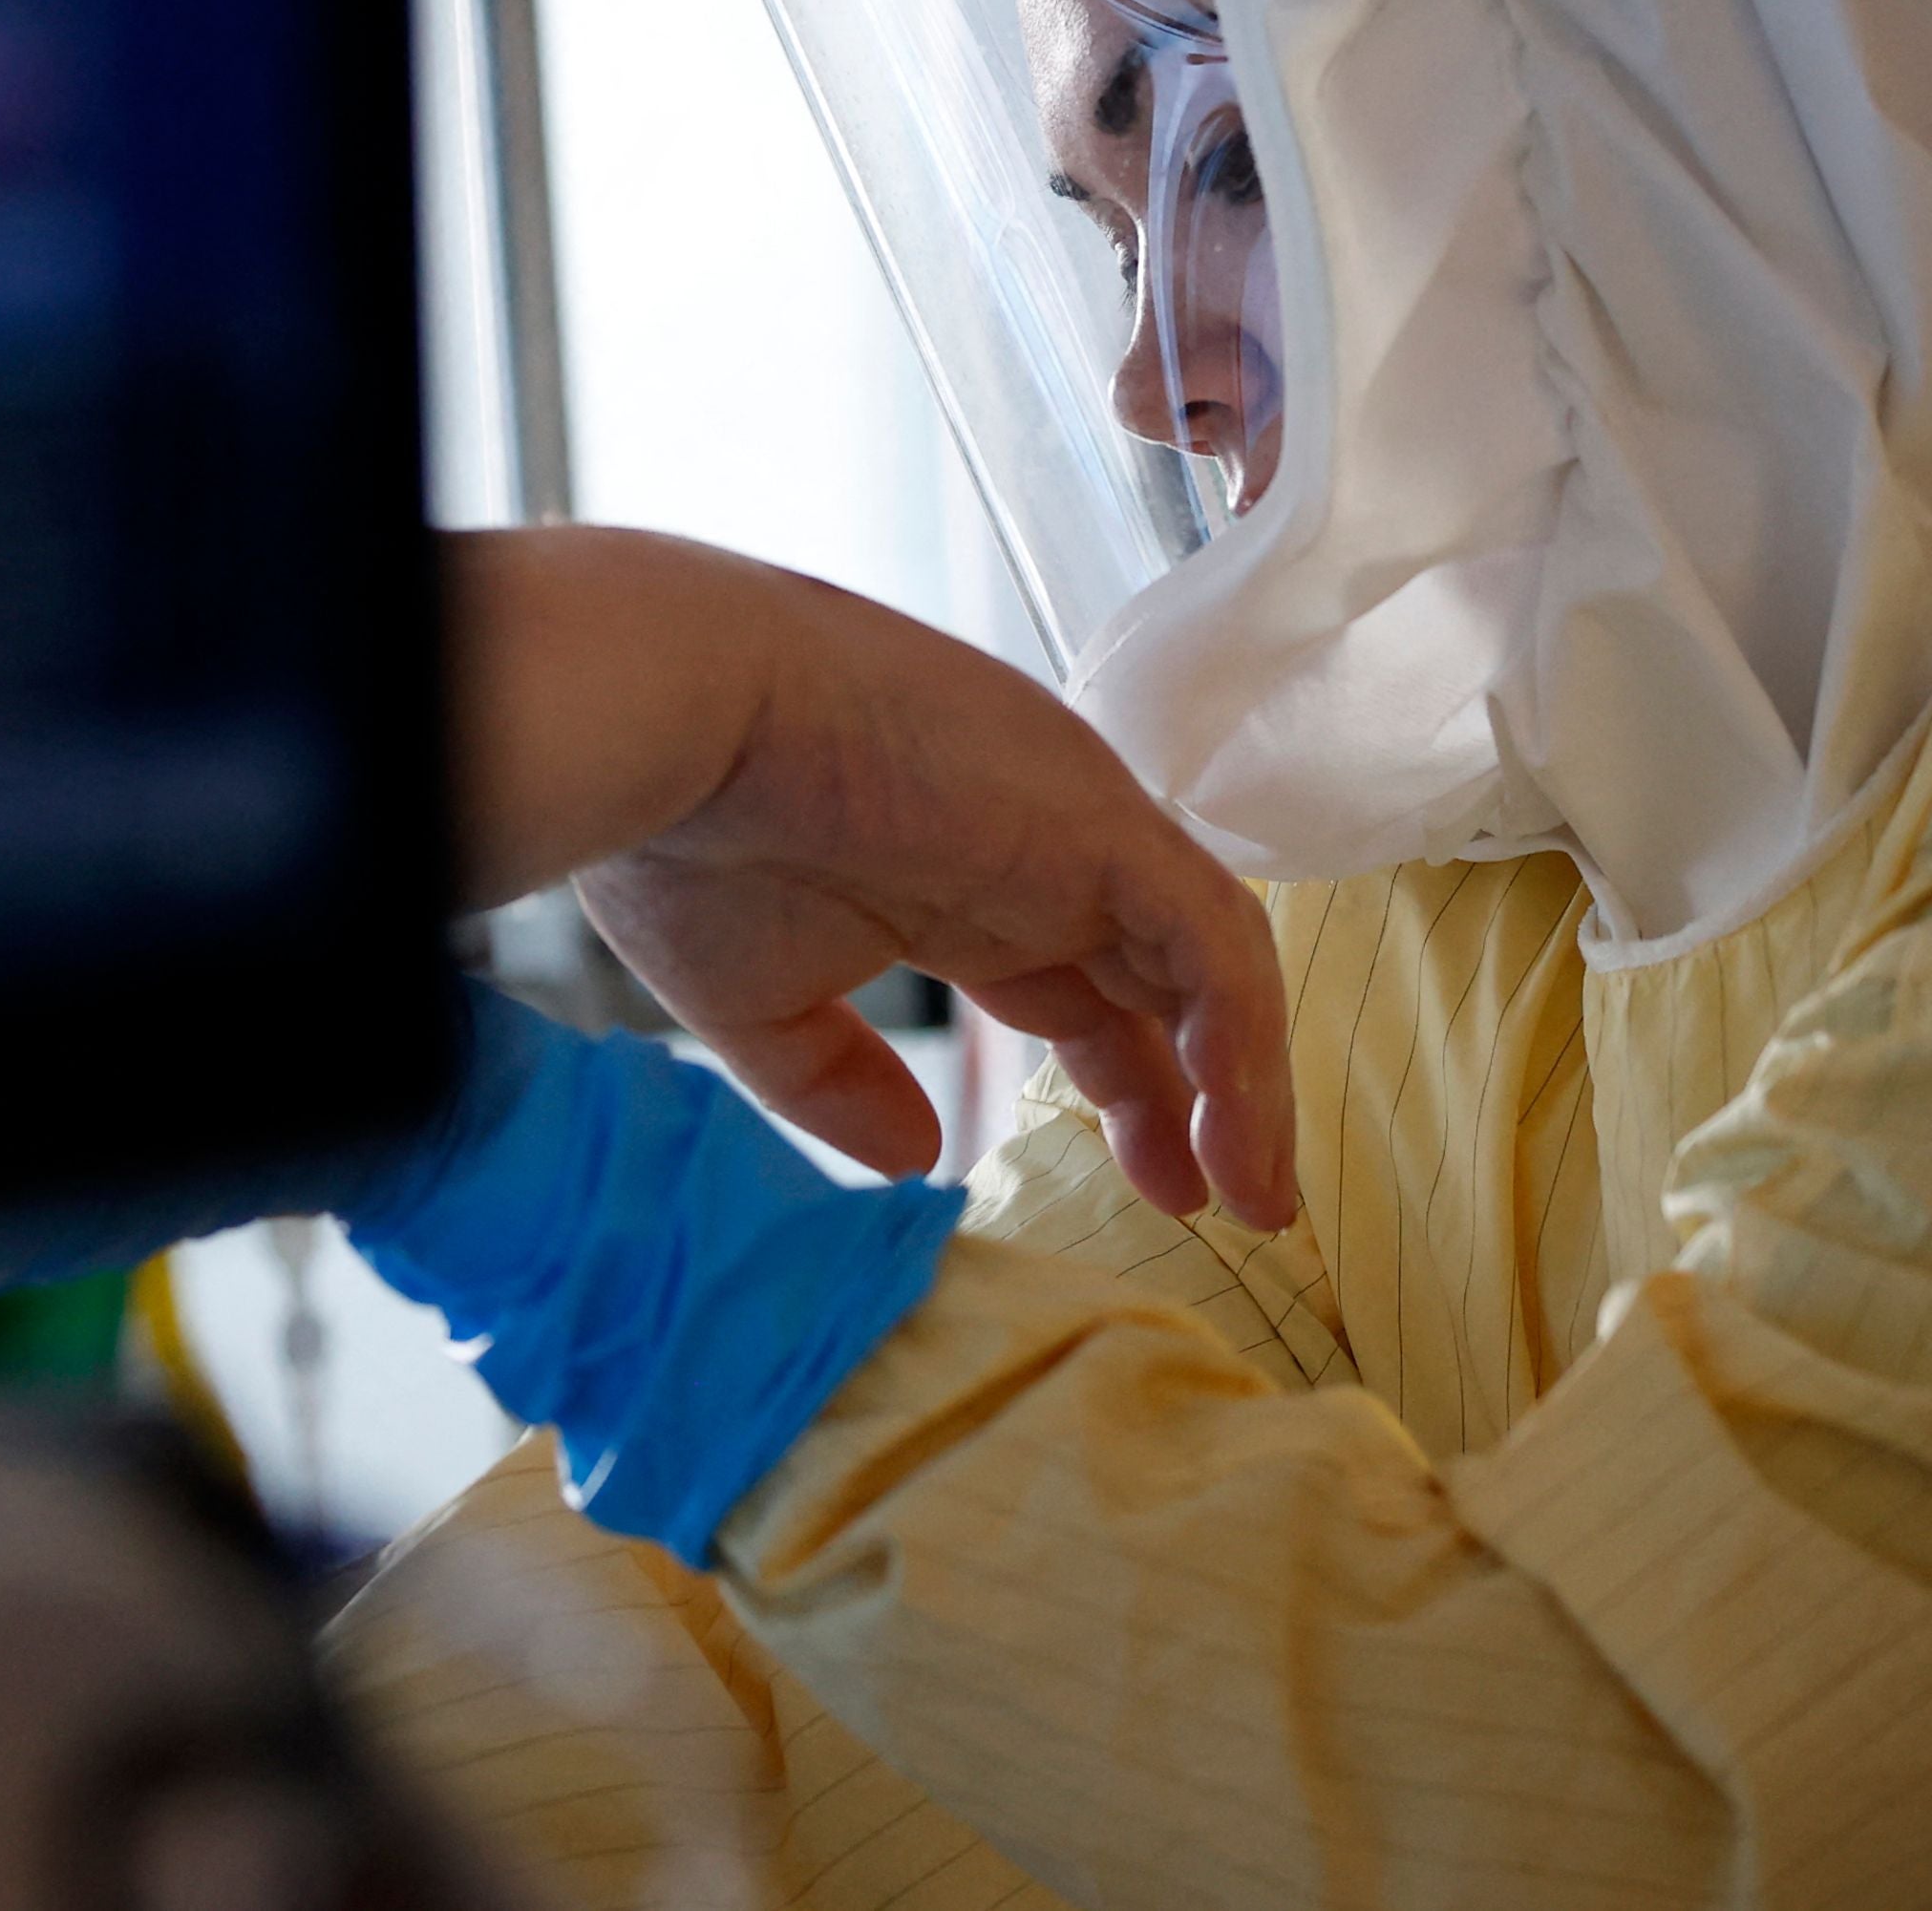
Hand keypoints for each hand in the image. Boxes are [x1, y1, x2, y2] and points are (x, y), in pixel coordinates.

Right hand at [448, 527, 1297, 1231]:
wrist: (675, 724)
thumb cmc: (686, 839)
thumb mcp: (759, 1003)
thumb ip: (842, 1081)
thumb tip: (920, 1156)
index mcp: (960, 887)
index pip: (1084, 991)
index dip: (1132, 1091)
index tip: (1158, 1187)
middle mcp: (1038, 853)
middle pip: (1160, 984)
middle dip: (1202, 1098)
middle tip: (1227, 1207)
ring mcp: (1078, 831)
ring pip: (1211, 962)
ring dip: (1244, 1083)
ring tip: (1257, 1197)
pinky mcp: (1103, 825)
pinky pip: (1216, 942)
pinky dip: (1244, 1041)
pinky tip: (1238, 1138)